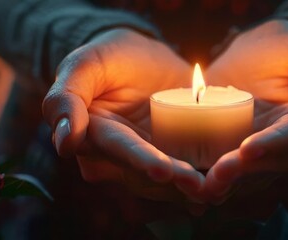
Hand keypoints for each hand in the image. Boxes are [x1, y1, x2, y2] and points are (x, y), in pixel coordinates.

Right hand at [42, 29, 204, 205]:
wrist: (144, 58)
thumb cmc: (109, 58)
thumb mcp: (85, 64)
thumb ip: (66, 97)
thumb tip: (65, 144)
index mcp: (94, 137)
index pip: (119, 151)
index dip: (140, 161)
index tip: (161, 171)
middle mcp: (118, 158)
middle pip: (146, 175)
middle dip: (173, 181)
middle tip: (199, 184)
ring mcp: (148, 162)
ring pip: (168, 184)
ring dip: (191, 189)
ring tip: (216, 188)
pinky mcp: (173, 160)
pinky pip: (187, 176)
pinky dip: (204, 181)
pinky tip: (223, 186)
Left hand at [201, 20, 287, 203]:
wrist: (256, 50)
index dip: (273, 146)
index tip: (248, 149)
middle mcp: (284, 147)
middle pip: (265, 166)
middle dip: (241, 172)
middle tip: (216, 173)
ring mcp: (254, 152)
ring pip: (241, 177)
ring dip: (221, 183)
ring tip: (198, 185)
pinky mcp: (226, 152)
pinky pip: (216, 170)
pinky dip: (201, 178)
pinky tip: (182, 181)